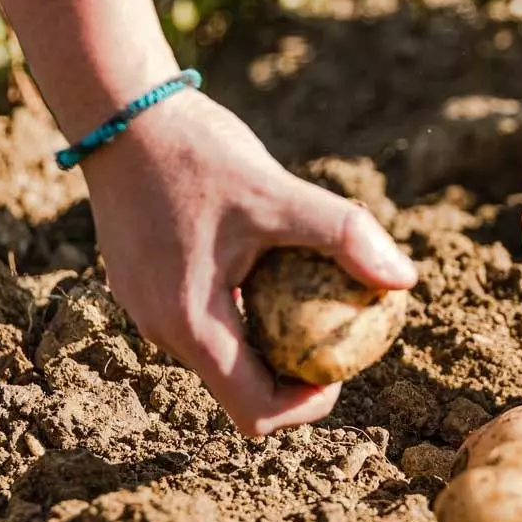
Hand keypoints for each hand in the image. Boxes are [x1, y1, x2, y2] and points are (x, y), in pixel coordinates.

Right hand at [78, 91, 417, 435]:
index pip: (255, 411)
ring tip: (306, 291)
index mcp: (189, 324)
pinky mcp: (142, 287)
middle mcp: (160, 330)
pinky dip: (241, 310)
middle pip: (239, 388)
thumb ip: (344, 236)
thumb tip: (405, 280)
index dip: (307, 406)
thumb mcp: (278, 191)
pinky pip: (201, 321)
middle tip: (336, 327)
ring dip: (267, 340)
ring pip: (221, 354)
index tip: (343, 367)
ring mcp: (146, 310)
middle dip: (294, 373)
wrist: (117, 109)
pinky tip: (267, 262)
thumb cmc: (195, 151)